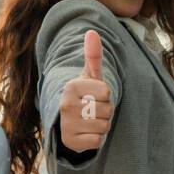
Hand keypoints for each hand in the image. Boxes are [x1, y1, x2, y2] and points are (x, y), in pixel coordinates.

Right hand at [58, 29, 113, 152]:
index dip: (106, 96)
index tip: (95, 97)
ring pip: (103, 126)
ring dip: (101, 126)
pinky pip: (97, 141)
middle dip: (105, 112)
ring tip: (90, 121)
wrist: (69, 121)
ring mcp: (66, 124)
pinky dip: (96, 139)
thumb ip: (93, 55)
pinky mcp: (69, 142)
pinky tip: (86, 133)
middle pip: (107, 110)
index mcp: (71, 86)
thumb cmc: (86, 95)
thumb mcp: (90, 76)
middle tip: (93, 111)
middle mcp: (65, 105)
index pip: (107, 92)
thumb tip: (91, 32)